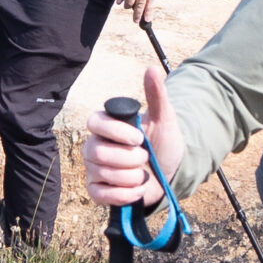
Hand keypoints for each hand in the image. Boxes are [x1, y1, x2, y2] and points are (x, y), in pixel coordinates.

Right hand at [84, 60, 182, 204]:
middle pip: (97, 152)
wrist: (168, 175)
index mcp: (106, 125)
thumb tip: (152, 68)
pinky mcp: (96, 190)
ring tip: (143, 173)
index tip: (139, 138)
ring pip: (102, 173)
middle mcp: (94, 145)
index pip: (95, 122)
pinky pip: (100, 195)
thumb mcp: (165, 119)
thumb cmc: (162, 144)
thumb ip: (157, 95)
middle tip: (145, 157)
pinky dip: (123, 194)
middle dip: (128, 158)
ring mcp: (93, 169)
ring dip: (132, 176)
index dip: (116, 132)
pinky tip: (138, 190)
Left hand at [121, 0, 157, 27]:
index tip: (126, 7)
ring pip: (148, 2)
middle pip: (140, 3)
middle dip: (137, 13)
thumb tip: (119, 3)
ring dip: (147, 12)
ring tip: (146, 20)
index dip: (127, 5)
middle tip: (135, 21)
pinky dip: (151, 5)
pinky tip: (150, 12)